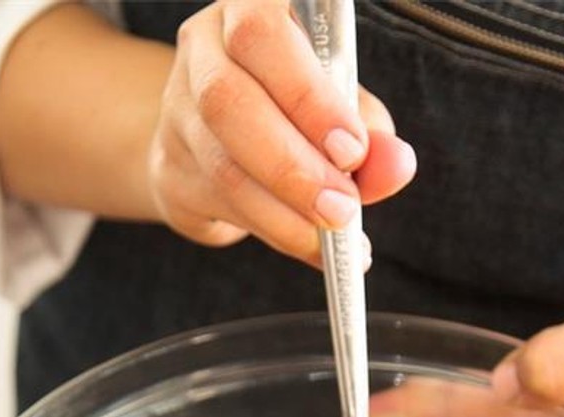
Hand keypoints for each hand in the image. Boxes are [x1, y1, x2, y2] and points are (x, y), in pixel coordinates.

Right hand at [149, 0, 417, 265]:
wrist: (226, 137)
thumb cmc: (296, 105)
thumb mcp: (343, 105)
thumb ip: (372, 132)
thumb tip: (395, 165)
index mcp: (247, 8)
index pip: (261, 32)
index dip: (306, 95)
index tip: (351, 149)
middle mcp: (202, 50)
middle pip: (229, 102)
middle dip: (294, 167)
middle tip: (344, 209)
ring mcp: (176, 111)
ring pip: (223, 166)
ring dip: (287, 212)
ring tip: (336, 236)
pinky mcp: (167, 170)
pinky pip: (222, 207)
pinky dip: (277, 233)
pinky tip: (313, 245)